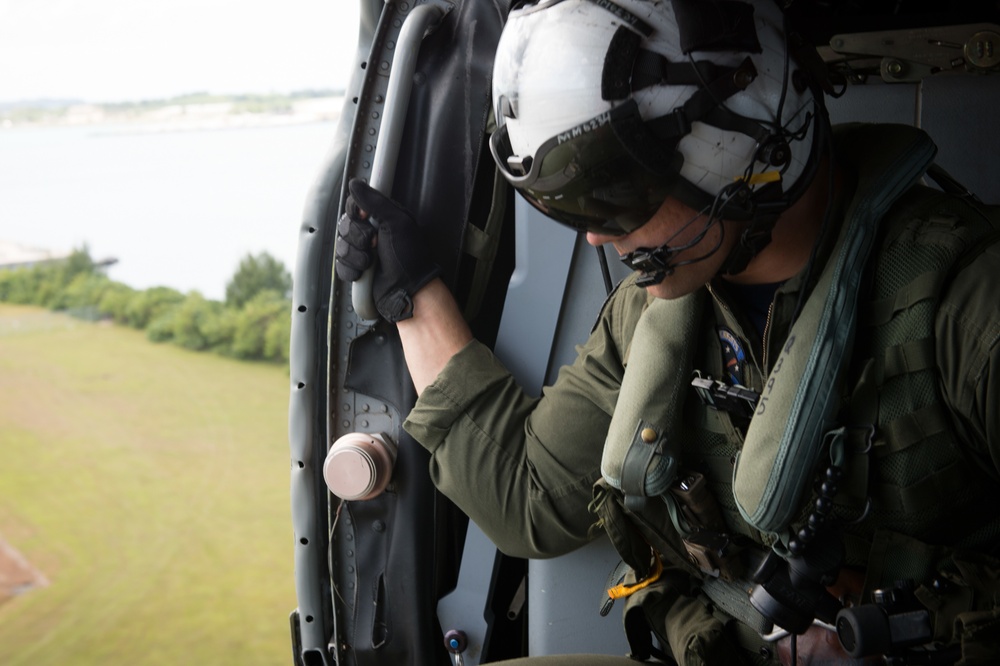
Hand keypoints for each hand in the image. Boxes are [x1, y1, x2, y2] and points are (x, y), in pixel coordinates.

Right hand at [335, 178, 439, 321]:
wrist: (408, 290)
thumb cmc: (410, 258)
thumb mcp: (397, 223)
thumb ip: (375, 202)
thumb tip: (356, 184)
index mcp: (381, 218)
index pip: (354, 206)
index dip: (357, 214)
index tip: (367, 219)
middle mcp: (371, 233)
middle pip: (344, 226)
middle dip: (358, 238)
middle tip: (374, 245)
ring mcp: (363, 252)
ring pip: (341, 246)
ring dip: (356, 256)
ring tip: (372, 262)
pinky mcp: (357, 269)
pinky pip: (340, 265)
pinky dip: (351, 270)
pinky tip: (363, 273)